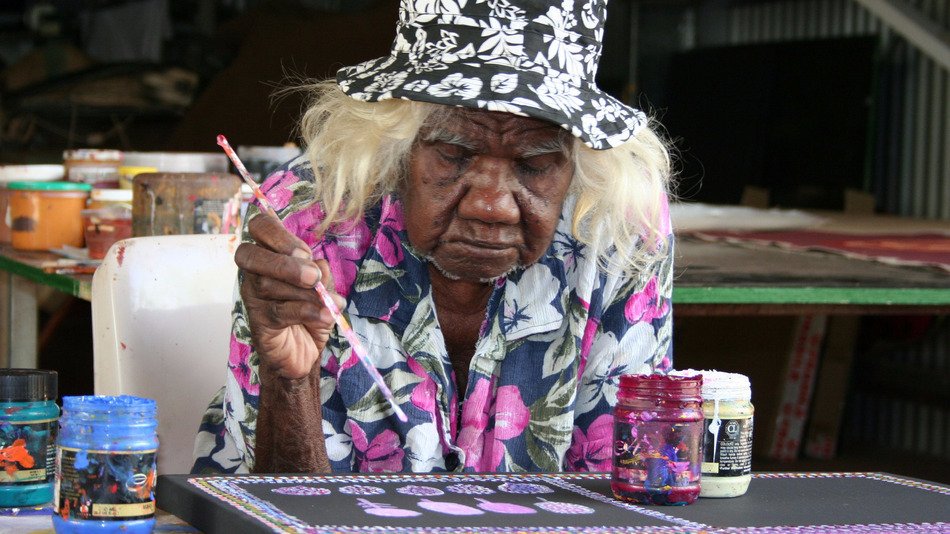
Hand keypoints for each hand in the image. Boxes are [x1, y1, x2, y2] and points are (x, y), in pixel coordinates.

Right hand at [235, 214, 345, 379]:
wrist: (303, 352)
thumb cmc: (310, 311)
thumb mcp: (321, 286)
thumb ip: (319, 271)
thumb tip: (318, 265)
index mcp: (271, 255)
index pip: (259, 226)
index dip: (278, 233)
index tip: (305, 252)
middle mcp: (254, 273)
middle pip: (249, 254)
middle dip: (284, 263)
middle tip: (312, 277)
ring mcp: (253, 298)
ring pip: (267, 285)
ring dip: (305, 293)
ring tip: (328, 303)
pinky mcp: (260, 323)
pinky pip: (280, 312)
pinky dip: (309, 312)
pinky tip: (326, 315)